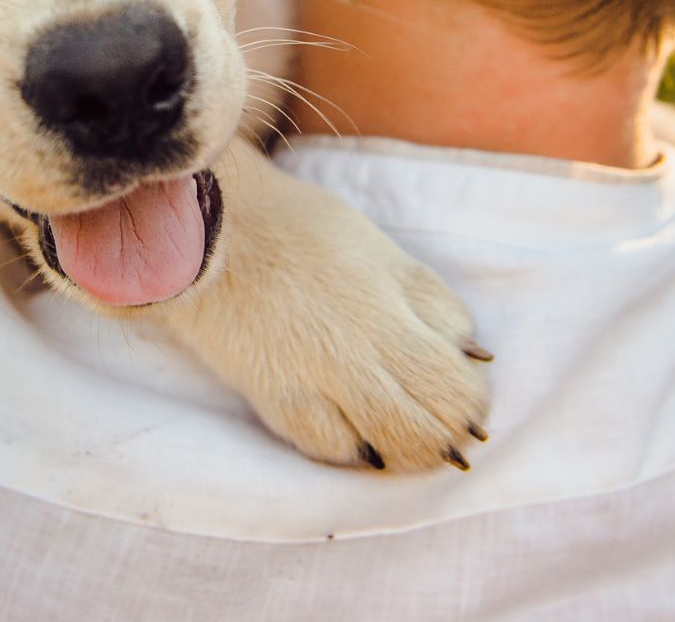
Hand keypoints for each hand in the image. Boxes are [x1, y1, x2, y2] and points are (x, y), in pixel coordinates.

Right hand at [152, 138, 490, 471]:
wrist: (204, 227)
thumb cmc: (290, 224)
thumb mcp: (372, 244)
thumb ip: (420, 294)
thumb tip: (468, 350)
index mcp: (395, 293)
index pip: (462, 359)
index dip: (470, 379)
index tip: (461, 382)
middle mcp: (367, 340)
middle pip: (440, 410)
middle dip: (453, 424)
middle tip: (445, 425)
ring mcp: (322, 373)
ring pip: (398, 442)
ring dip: (414, 449)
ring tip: (406, 442)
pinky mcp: (278, 395)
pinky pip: (333, 447)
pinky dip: (354, 450)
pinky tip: (355, 439)